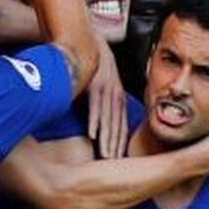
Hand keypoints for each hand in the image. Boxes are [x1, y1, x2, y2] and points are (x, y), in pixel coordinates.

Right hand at [88, 38, 127, 158]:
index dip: (120, 144)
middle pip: (117, 126)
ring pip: (108, 119)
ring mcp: (107, 90)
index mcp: (118, 98)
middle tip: (113, 166)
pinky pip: (95, 107)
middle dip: (116, 147)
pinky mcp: (96, 85)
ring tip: (105, 155)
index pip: (121, 126)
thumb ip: (98, 107)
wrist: (87, 42)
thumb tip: (92, 127)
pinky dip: (94, 122)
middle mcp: (116, 95)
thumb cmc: (90, 69)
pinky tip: (92, 135)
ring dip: (107, 139)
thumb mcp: (99, 89)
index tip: (118, 161)